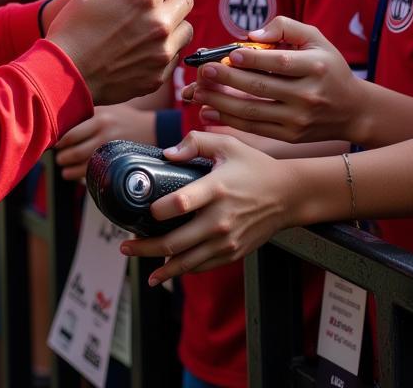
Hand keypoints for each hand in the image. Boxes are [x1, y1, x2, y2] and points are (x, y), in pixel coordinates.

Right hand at [47, 0, 192, 105]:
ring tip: (148, 28)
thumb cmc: (74, 27)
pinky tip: (141, 49)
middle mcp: (159, 23)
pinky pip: (175, 54)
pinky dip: (164, 48)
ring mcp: (162, 52)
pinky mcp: (159, 76)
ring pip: (186, 28)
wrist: (65, 74)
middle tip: (150, 4)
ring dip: (173, 24)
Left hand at [55, 103, 156, 180]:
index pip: (72, 133)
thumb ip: (86, 113)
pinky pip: (94, 173)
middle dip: (62, 157)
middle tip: (57, 157)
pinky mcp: (117, 163)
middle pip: (75, 151)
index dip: (59, 141)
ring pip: (83, 165)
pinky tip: (72, 174)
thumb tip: (58, 121)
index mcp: (99, 118)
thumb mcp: (105, 108)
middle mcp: (105, 134)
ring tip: (63, 167)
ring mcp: (111, 150)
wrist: (150, 129)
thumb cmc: (122, 117)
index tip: (53, 143)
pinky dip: (79, 175)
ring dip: (68, 169)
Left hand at [120, 131, 295, 282]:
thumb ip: (195, 141)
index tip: (143, 211)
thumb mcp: (227, 143)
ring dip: (158, 265)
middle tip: (124, 245)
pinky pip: (201, 267)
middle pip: (175, 241)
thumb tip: (167, 153)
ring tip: (136, 258)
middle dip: (145, 246)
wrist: (288, 195)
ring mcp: (226, 240)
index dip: (158, 210)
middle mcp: (220, 219)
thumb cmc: (255, 167)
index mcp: (216, 189)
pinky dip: (181, 270)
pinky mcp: (233, 253)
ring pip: (185, 261)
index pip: (181, 203)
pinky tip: (164, 271)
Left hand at [183, 16, 367, 144]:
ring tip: (196, 92)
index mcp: (315, 67)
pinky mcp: (290, 135)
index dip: (253, 59)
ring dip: (220, 102)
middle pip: (260, 87)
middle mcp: (308, 95)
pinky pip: (254, 128)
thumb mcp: (316, 39)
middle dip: (226, 79)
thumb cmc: (328, 67)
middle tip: (202, 71)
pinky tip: (208, 111)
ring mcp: (298, 119)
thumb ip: (286, 27)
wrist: (353, 110)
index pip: (280, 63)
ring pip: (252, 111)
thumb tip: (252, 33)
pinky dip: (228, 121)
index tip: (230, 54)